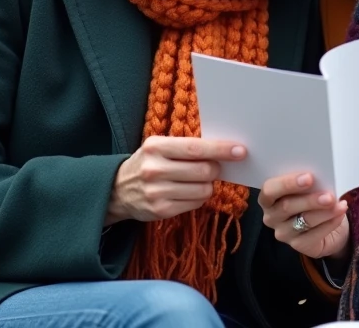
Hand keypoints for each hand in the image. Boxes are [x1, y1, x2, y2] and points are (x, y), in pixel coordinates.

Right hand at [107, 136, 245, 224]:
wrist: (117, 190)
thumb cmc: (148, 163)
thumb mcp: (159, 148)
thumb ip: (186, 147)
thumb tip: (224, 150)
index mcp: (156, 147)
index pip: (196, 148)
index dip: (221, 150)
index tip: (240, 151)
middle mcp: (154, 169)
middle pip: (204, 171)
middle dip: (215, 169)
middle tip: (212, 168)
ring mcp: (157, 192)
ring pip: (203, 190)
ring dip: (207, 185)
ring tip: (196, 181)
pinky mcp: (160, 211)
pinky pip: (195, 204)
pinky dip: (198, 198)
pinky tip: (187, 193)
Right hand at [259, 172, 350, 259]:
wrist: (325, 224)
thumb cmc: (312, 198)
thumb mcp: (307, 188)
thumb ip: (307, 182)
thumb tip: (321, 176)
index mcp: (268, 197)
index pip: (269, 190)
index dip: (287, 183)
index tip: (309, 177)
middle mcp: (271, 216)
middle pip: (286, 207)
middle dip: (310, 200)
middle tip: (329, 195)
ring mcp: (283, 232)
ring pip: (303, 220)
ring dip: (323, 212)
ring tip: (339, 205)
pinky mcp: (298, 245)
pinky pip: (314, 234)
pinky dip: (330, 222)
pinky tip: (340, 214)